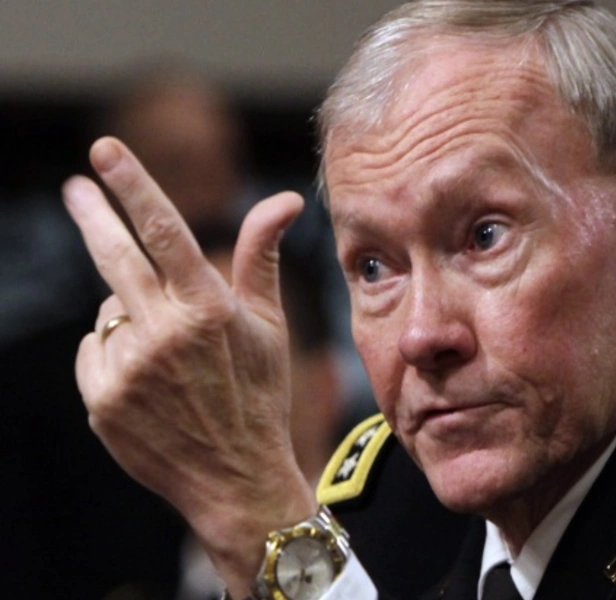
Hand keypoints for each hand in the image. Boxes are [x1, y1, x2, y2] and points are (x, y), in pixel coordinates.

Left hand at [63, 137, 315, 595]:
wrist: (235, 477)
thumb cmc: (258, 394)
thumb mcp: (269, 325)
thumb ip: (261, 255)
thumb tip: (286, 198)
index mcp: (211, 310)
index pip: (166, 232)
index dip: (134, 186)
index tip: (104, 151)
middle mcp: (166, 335)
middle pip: (115, 257)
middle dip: (93, 215)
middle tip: (76, 187)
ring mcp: (128, 370)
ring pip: (110, 310)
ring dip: (132, 314)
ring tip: (169, 355)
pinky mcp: (101, 401)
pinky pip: (93, 351)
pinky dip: (114, 354)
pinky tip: (148, 381)